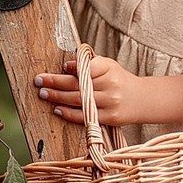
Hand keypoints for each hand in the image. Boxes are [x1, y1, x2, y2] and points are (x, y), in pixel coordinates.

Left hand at [35, 54, 149, 127]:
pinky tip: (57, 110)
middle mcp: (110, 84)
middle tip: (38, 81)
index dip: (73, 68)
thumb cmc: (119, 80)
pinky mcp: (110, 117)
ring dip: (58, 97)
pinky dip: (69, 113)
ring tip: (43, 94)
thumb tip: (67, 66)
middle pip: (78, 83)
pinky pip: (85, 116)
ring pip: (79, 100)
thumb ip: (89, 65)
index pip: (87, 67)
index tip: (60, 67)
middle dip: (55, 82)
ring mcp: (110, 102)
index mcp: (109, 68)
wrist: (143, 99)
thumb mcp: (108, 66)